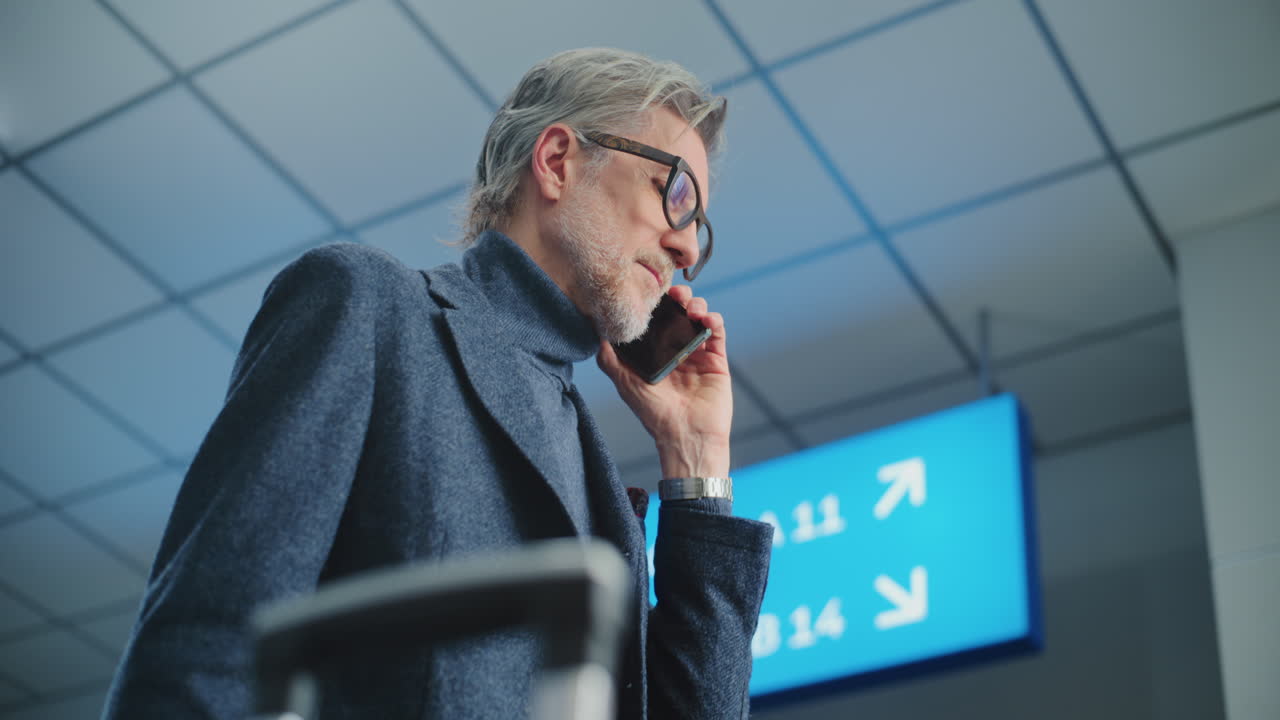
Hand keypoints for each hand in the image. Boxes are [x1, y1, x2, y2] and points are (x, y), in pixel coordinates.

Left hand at [597, 286, 731, 476]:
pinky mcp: (716, 359)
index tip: (650, 290)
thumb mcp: (625, 383)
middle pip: (678, 313)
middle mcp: (676, 350)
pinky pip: (716, 332)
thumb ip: (610, 360)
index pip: (656, 320)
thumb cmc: (655, 415)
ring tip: (690, 306)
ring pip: (698, 317)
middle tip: (674, 292)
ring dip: (696, 304)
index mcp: (656, 353)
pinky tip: (705, 318)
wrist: (686, 436)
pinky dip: (713, 319)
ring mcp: (697, 353)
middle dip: (677, 297)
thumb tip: (599, 334)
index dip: (655, 303)